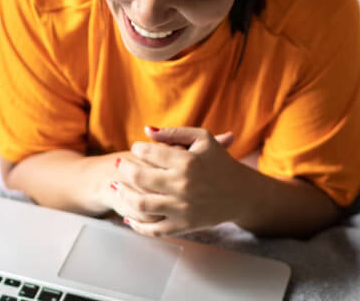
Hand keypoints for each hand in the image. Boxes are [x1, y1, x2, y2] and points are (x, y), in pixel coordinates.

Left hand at [113, 126, 252, 236]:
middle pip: (140, 177)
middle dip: (125, 168)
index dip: (138, 148)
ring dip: (124, 194)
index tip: (136, 148)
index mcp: (187, 162)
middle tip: (121, 164)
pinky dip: (138, 225)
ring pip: (141, 204)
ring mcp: (182, 208)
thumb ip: (174, 132)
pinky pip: (154, 229)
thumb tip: (146, 131)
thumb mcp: (202, 139)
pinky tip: (128, 216)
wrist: (243, 194)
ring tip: (117, 186)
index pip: (149, 152)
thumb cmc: (220, 162)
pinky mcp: (184, 226)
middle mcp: (182, 185)